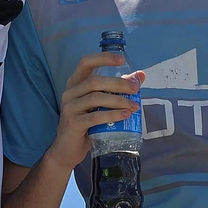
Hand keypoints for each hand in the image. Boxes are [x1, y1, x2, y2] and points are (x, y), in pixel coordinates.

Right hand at [43, 52, 144, 170]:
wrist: (67, 149)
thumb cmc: (86, 124)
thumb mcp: (100, 105)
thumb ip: (117, 89)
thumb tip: (140, 76)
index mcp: (75, 84)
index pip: (85, 62)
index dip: (103, 58)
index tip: (122, 59)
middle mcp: (69, 93)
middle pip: (95, 81)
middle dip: (118, 83)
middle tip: (136, 89)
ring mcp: (69, 108)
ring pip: (95, 98)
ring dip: (118, 101)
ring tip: (134, 107)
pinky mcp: (73, 123)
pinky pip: (94, 117)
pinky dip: (112, 115)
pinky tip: (124, 116)